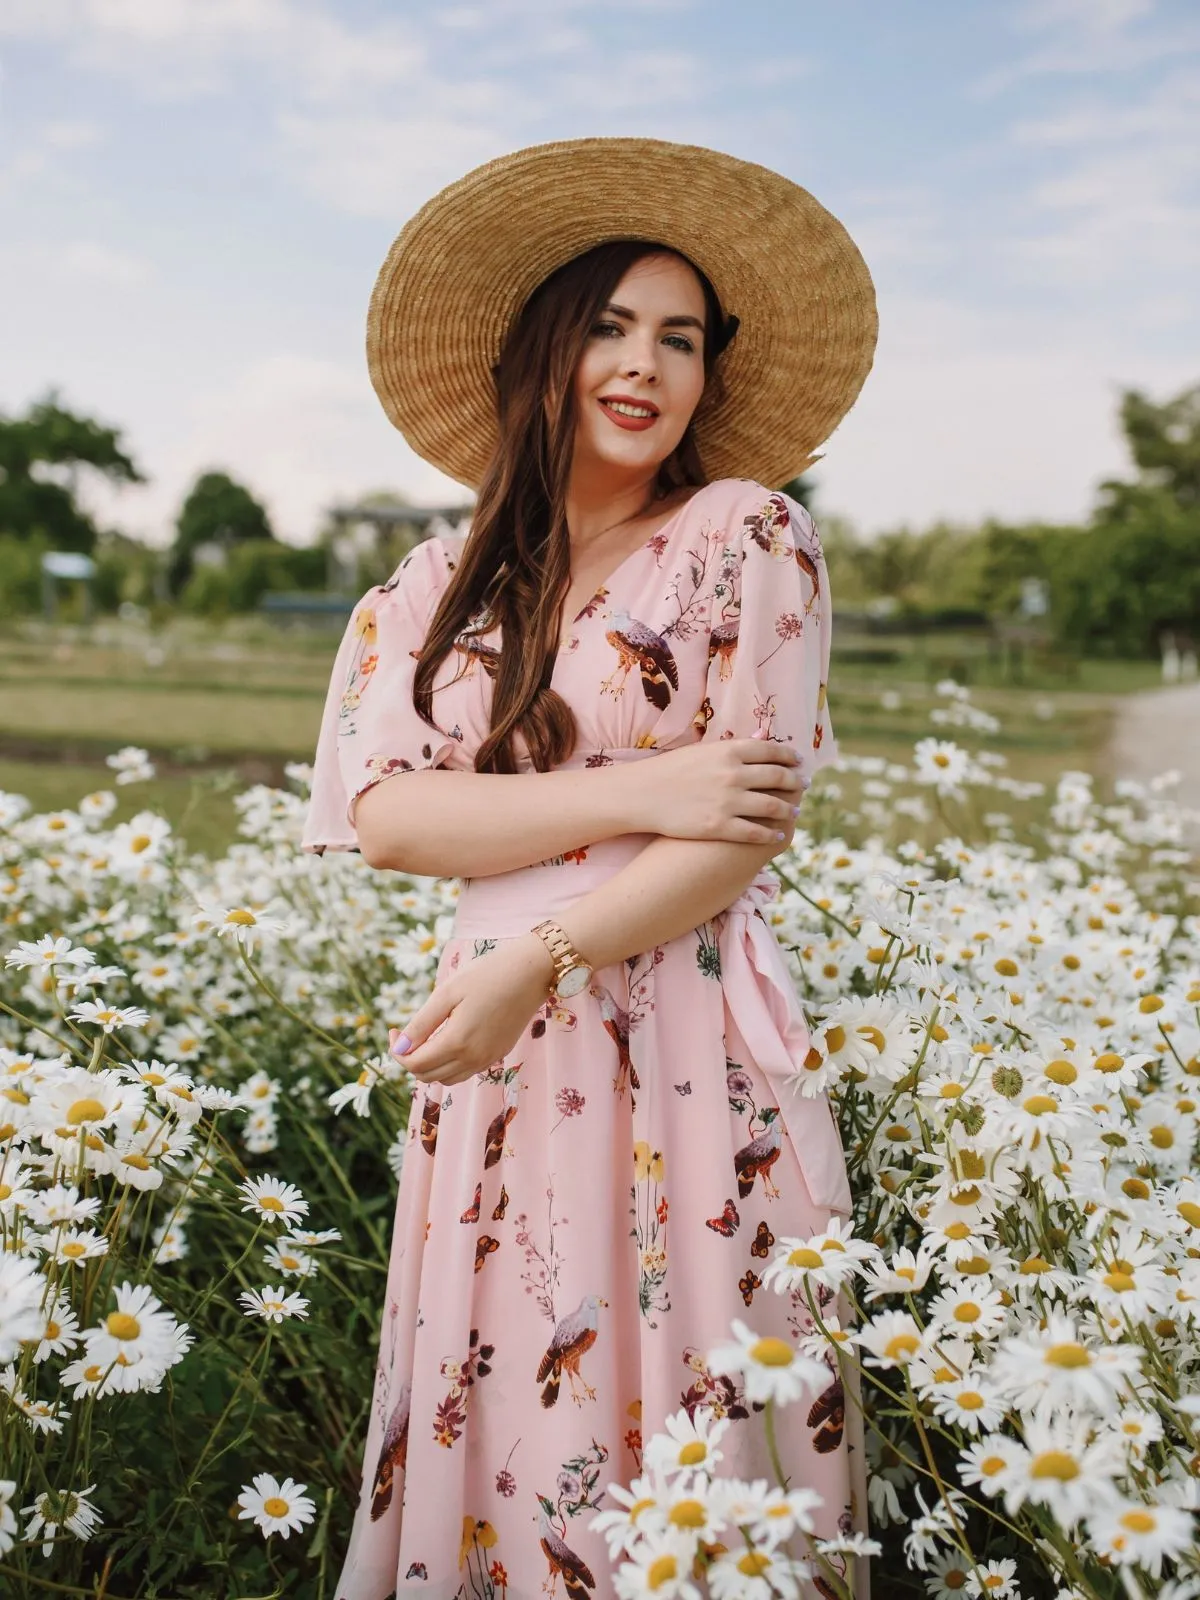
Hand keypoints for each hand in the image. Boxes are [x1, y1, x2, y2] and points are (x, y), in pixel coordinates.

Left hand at [388, 934, 552, 1087]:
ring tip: (426, 1038)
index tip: (392, 1030)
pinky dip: (449, 1064)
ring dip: (430, 1065)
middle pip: (428, 1076)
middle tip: (405, 1034)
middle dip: (410, 1059)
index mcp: (458, 1042)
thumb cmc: (487, 974)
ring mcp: (488, 1059)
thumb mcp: (447, 993)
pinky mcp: (499, 1054)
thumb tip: (399, 1047)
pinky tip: (448, 1039)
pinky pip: (466, 1071)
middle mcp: (474, 1058)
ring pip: (447, 1078)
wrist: (532, 972)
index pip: (415, 1064)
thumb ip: (421, 1024)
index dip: (397, 1052)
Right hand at [625, 735, 809, 846]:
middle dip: (796, 782)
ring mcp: (728, 802)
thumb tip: (763, 735)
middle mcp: (733, 774)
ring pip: (772, 806)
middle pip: (778, 778)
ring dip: (788, 809)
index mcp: (729, 751)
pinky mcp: (720, 826)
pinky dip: (771, 833)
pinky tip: (777, 834)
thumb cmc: (671, 770)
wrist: (642, 795)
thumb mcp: (703, 751)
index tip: (799, 762)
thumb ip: (736, 746)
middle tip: (805, 785)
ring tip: (795, 811)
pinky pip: (755, 832)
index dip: (790, 757)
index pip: (771, 751)